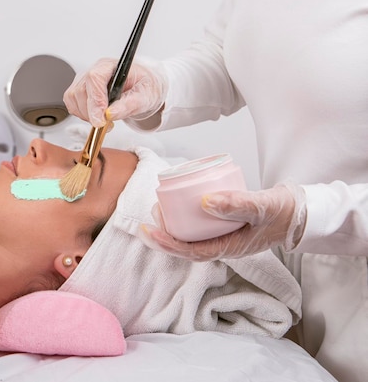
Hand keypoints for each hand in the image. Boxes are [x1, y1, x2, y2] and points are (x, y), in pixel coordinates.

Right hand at [63, 58, 166, 127]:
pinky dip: (82, 115)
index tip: (100, 119)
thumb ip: (129, 105)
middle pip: (80, 90)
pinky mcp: (80, 90)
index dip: (95, 100)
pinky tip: (97, 116)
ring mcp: (85, 79)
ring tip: (104, 120)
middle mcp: (95, 70)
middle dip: (91, 112)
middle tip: (107, 124)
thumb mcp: (145, 96)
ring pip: (73, 98)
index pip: (94, 79)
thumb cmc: (145, 86)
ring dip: (86, 115)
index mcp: (111, 66)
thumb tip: (110, 114)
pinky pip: (72, 104)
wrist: (143, 87)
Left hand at [140, 183, 306, 260]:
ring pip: (192, 236)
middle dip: (164, 235)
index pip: (191, 251)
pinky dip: (185, 219)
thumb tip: (204, 201)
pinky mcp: (226, 226)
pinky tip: (177, 206)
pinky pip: (200, 227)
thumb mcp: (262, 206)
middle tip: (150, 217)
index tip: (149, 231)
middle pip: (186, 246)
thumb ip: (237, 204)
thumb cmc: (284, 212)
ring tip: (158, 210)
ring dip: (172, 227)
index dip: (167, 243)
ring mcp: (224, 237)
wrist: (302, 213)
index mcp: (230, 248)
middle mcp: (224, 245)